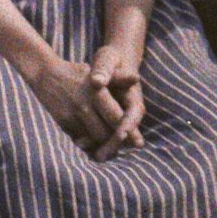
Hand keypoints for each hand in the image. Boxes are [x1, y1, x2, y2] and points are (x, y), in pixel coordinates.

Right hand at [28, 53, 128, 156]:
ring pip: (94, 139)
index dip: (128, 132)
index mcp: (97, 92)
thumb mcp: (97, 70)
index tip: (136, 141)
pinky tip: (96, 143)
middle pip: (106, 133)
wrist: (45, 74)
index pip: (116, 118)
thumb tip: (136, 79)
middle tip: (126, 146)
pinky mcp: (63, 122)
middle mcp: (85, 105)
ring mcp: (72, 115)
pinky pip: (80, 139)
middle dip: (117, 142)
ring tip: (113, 146)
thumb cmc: (79, 73)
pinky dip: (90, 143)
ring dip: (104, 145)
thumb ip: (118, 78)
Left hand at [87, 43, 145, 159]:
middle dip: (114, 144)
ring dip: (105, 146)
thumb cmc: (110, 60)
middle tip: (101, 156)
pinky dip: (96, 141)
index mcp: (133, 97)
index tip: (120, 134)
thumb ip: (104, 71)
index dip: (128, 125)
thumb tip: (97, 81)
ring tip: (92, 156)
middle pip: (126, 132)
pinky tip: (82, 146)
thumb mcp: (107, 60)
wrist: (113, 61)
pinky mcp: (110, 120)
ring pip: (116, 137)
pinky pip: (106, 134)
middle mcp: (130, 111)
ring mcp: (121, 117)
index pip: (134, 115)